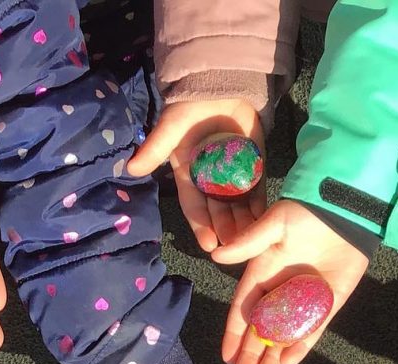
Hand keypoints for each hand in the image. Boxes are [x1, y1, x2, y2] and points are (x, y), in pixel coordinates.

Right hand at [127, 100, 266, 251]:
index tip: (209, 245)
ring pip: (238, 204)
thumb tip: (130, 169)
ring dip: (244, 223)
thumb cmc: (190, 104)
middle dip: (226, 230)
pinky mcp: (252, 163)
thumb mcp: (171, 126)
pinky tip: (266, 221)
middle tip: (235, 249)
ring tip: (252, 242)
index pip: (194, 206)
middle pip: (218, 211)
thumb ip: (155, 147)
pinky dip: (260, 204)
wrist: (219, 81)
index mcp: (188, 174)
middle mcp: (210, 179)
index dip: (201, 226)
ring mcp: (232, 173)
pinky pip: (256, 188)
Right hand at [212, 200, 368, 363]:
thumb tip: (217, 256)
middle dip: (251, 357)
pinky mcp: (328, 304)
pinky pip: (312, 330)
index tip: (226, 357)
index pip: (244, 310)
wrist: (347, 210)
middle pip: (262, 331)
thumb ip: (249, 243)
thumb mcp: (275, 223)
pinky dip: (300, 346)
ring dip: (272, 360)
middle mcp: (280, 292)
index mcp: (263, 273)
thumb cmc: (308, 211)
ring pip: (284, 337)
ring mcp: (304, 300)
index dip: (234, 334)